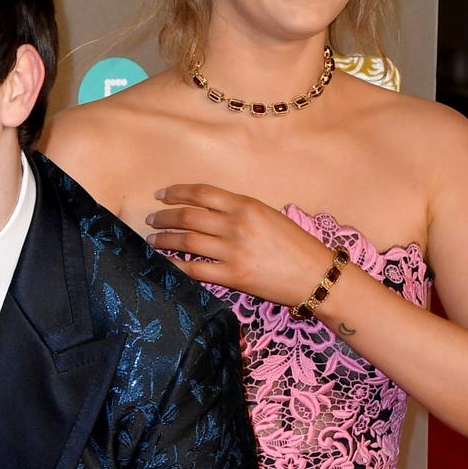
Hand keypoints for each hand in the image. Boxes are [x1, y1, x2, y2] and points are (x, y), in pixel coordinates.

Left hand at [146, 185, 334, 308]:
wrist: (315, 274)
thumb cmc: (294, 245)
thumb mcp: (268, 215)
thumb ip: (238, 211)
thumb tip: (208, 212)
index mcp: (245, 205)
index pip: (201, 193)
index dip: (176, 192)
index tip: (161, 195)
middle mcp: (236, 224)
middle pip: (188, 217)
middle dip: (164, 217)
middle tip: (152, 219)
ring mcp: (233, 251)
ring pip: (187, 242)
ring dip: (165, 240)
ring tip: (153, 240)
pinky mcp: (233, 276)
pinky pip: (195, 270)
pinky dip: (176, 265)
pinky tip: (164, 263)